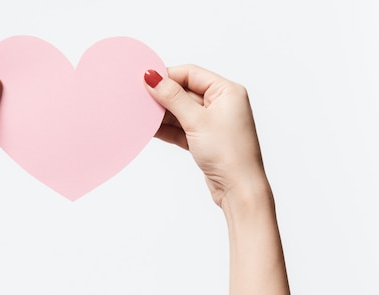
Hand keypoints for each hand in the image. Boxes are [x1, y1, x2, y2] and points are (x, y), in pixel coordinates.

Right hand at [145, 65, 289, 294]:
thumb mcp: (196, 120)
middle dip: (162, 96)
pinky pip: (180, 127)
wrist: (239, 190)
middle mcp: (222, 104)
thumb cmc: (229, 154)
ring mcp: (212, 123)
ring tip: (141, 115)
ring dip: (162, 114)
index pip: (191, 74)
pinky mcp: (204, 139)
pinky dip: (166, 128)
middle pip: (184, 91)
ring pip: (180, 111)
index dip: (167, 76)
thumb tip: (152, 77)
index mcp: (227, 91)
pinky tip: (149, 129)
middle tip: (139, 98)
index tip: (144, 80)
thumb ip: (172, 97)